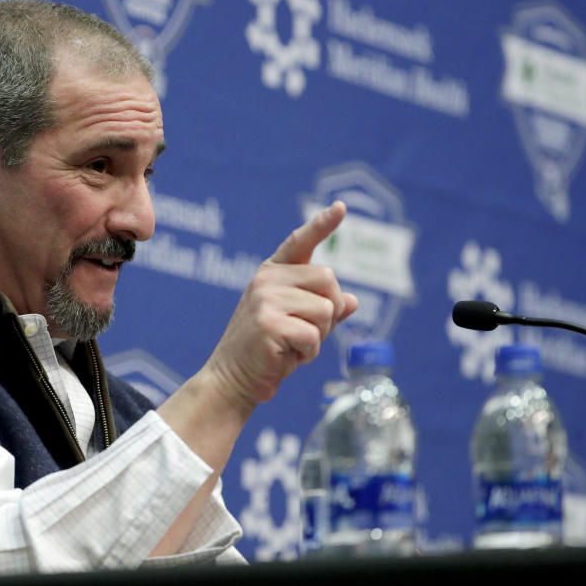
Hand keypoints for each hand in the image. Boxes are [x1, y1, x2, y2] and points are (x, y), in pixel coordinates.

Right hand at [202, 201, 357, 412]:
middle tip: (302, 333)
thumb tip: (352, 300)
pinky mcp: (269, 324)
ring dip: (318, 337)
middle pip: (329, 280)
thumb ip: (323, 308)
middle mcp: (268, 279)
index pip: (301, 242)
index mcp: (273, 273)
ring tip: (290, 346)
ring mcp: (266, 299)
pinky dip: (308, 353)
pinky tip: (287, 357)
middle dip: (327, 312)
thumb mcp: (297, 323)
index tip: (342, 207)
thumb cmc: (268, 351)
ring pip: (326, 310)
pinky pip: (313, 336)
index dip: (322, 224)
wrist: (233, 379)